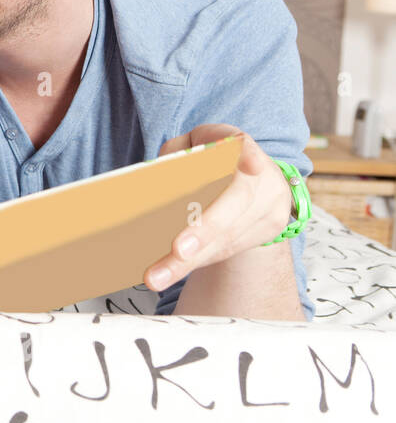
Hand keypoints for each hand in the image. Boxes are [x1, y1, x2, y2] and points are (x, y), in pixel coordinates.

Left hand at [143, 124, 292, 291]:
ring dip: (190, 260)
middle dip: (205, 229)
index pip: (245, 146)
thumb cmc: (210, 160)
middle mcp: (262, 175)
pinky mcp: (270, 228)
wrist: (254, 183)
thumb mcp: (190, 147)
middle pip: (235, 202)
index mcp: (236, 146)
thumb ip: (174, 155)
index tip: (252, 166)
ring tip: (156, 277)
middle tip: (177, 251)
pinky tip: (171, 271)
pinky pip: (229, 249)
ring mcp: (271, 203)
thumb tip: (151, 179)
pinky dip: (198, 261)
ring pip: (229, 236)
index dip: (248, 155)